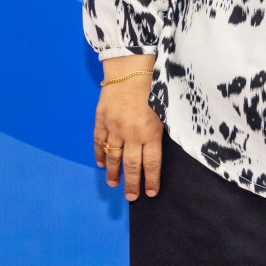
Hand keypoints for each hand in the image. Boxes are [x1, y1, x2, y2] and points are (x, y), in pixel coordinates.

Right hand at [94, 56, 163, 200]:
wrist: (131, 68)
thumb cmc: (154, 86)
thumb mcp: (165, 110)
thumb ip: (159, 131)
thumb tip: (158, 149)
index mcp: (150, 132)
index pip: (151, 163)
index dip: (150, 180)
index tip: (150, 193)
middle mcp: (131, 134)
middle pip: (131, 165)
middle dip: (132, 183)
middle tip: (131, 197)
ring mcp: (114, 128)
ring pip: (113, 156)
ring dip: (113, 173)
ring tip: (113, 184)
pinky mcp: (102, 119)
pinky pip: (99, 141)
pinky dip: (100, 153)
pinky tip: (101, 163)